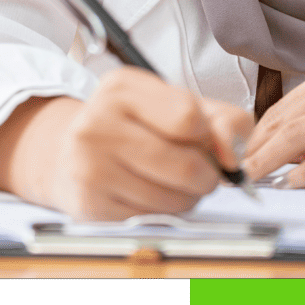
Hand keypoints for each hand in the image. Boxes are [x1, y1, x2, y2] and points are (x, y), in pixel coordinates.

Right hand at [0, 69, 253, 220]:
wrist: (70, 154)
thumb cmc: (136, 127)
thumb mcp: (178, 106)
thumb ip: (224, 121)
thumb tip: (234, 157)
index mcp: (122, 87)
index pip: (188, 117)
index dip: (209, 138)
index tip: (206, 144)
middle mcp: (97, 121)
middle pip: (185, 165)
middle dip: (207, 177)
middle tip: (202, 173)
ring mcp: (88, 165)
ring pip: (173, 198)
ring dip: (188, 198)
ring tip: (174, 184)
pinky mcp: (89, 203)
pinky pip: (152, 218)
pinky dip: (163, 213)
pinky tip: (149, 195)